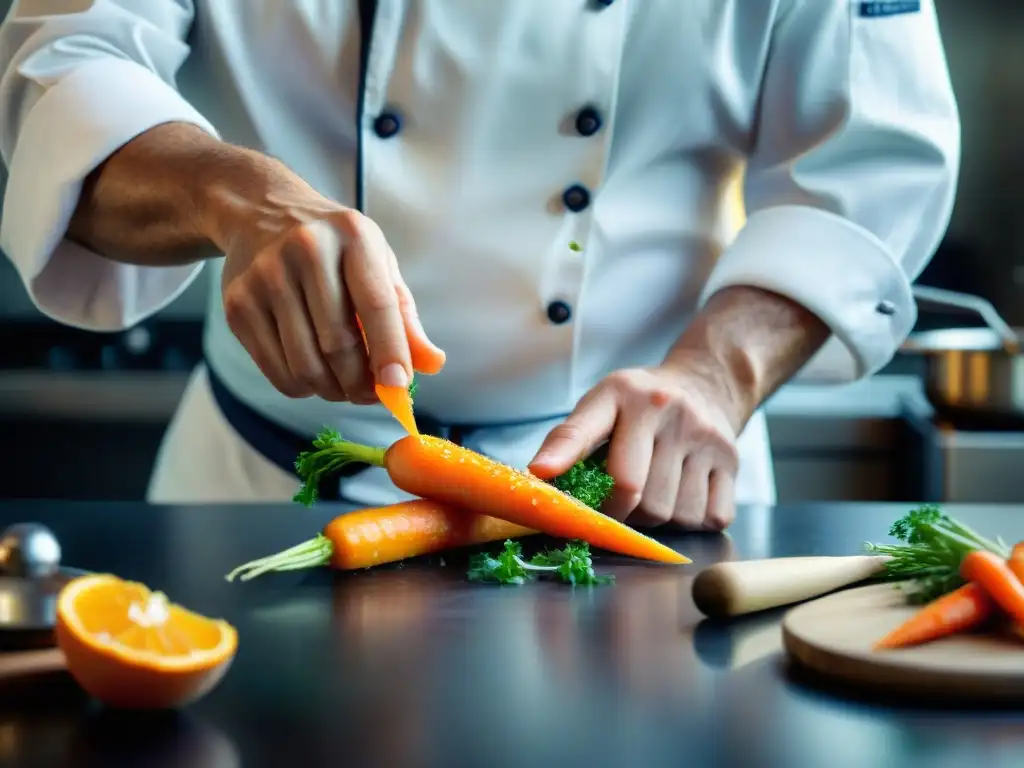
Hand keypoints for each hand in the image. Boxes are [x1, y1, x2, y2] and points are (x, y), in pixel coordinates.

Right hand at [215, 187, 444, 401]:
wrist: (260, 213)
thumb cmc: (334, 247)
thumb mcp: (376, 263)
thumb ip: (404, 315)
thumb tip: (433, 364)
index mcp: (352, 236)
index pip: (377, 305)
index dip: (390, 352)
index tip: (399, 387)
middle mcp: (306, 251)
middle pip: (338, 344)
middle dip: (360, 383)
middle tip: (370, 394)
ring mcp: (266, 277)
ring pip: (305, 365)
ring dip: (331, 390)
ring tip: (343, 386)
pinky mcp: (238, 305)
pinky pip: (276, 370)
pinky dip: (301, 387)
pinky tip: (312, 374)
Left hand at [528, 362, 740, 530]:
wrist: (706, 384)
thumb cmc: (642, 405)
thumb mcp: (603, 405)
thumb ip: (570, 438)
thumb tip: (538, 477)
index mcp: (621, 393)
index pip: (584, 430)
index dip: (561, 456)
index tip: (541, 475)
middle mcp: (666, 409)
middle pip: (631, 492)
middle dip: (617, 511)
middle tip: (616, 504)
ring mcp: (704, 435)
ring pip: (671, 514)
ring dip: (656, 520)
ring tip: (653, 494)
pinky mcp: (732, 461)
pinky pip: (709, 519)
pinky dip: (692, 522)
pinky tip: (683, 495)